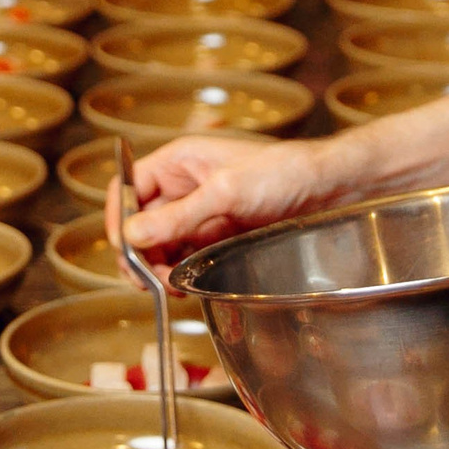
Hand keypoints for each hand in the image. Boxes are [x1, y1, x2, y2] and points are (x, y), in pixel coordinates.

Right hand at [112, 133, 348, 268]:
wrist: (327, 189)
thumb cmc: (283, 173)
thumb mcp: (227, 192)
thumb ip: (179, 216)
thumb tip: (133, 236)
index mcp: (178, 161)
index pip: (128, 189)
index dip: (120, 219)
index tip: (125, 252)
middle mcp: (183, 186)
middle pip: (140, 224)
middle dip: (139, 254)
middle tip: (147, 282)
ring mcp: (199, 213)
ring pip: (159, 246)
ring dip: (157, 269)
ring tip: (171, 287)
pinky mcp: (215, 236)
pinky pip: (183, 258)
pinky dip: (178, 275)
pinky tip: (185, 286)